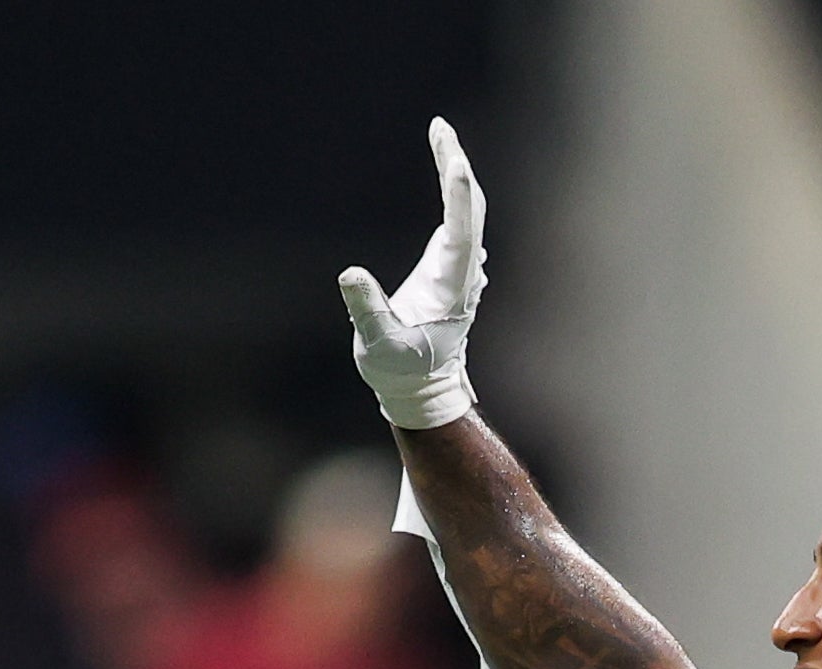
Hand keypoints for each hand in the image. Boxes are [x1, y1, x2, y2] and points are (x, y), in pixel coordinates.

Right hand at [336, 117, 486, 431]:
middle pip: (470, 210)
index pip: (461, 234)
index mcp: (452, 289)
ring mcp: (461, 268)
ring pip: (468, 210)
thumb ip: (367, 309)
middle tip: (440, 128)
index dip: (459, 197)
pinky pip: (459, 217)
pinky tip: (446, 161)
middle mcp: (464, 273)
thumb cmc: (400, 370)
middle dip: (456, 166)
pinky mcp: (451, 264)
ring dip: (456, 170)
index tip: (454, 160)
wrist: (420, 388)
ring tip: (441, 133)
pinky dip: (454, 187)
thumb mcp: (379, 346)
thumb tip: (350, 275)